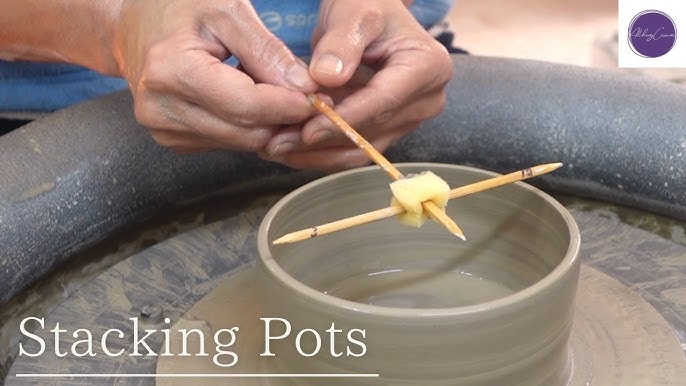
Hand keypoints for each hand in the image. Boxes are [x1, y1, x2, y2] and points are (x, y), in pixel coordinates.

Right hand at [114, 0, 318, 152]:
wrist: (131, 28)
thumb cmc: (179, 9)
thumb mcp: (227, 12)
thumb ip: (267, 51)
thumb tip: (305, 87)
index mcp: (171, 71)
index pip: (245, 105)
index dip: (288, 106)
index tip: (319, 97)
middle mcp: (161, 109)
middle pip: (246, 131)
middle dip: (284, 119)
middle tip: (311, 100)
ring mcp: (164, 130)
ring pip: (241, 143)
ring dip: (269, 125)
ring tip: (280, 96)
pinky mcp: (173, 141)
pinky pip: (229, 143)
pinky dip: (249, 128)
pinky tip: (252, 104)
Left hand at [262, 0, 451, 170]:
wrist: (367, 19)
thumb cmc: (364, 7)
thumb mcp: (353, 12)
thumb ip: (341, 42)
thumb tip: (326, 77)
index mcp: (428, 67)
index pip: (383, 102)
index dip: (344, 119)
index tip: (307, 130)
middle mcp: (427, 100)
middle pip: (371, 131)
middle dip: (323, 140)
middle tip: (277, 143)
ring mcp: (410, 119)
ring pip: (361, 149)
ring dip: (318, 153)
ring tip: (277, 148)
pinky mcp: (390, 130)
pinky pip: (355, 150)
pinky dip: (322, 152)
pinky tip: (290, 149)